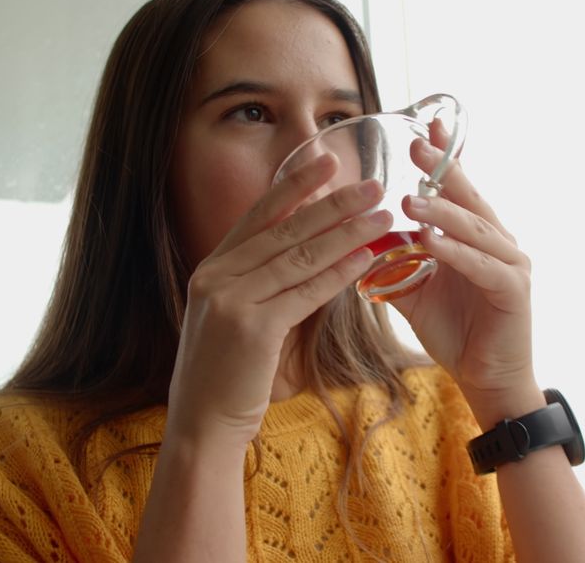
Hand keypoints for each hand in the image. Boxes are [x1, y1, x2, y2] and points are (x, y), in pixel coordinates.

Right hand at [168, 154, 390, 444]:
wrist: (202, 425)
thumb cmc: (229, 375)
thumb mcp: (245, 318)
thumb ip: (276, 286)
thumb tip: (326, 258)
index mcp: (213, 268)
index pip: (259, 215)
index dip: (294, 185)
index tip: (326, 159)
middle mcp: (217, 275)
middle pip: (285, 229)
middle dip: (333, 203)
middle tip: (373, 183)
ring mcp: (230, 300)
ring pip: (299, 256)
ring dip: (346, 233)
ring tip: (382, 215)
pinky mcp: (251, 328)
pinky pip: (304, 293)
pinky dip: (338, 274)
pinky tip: (366, 259)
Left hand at [389, 125, 539, 413]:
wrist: (486, 379)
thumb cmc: (455, 333)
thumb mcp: (414, 293)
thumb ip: (394, 264)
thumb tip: (358, 243)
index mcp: (475, 237)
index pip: (458, 189)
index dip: (444, 157)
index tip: (426, 123)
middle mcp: (497, 242)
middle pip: (469, 197)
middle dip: (443, 169)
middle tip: (417, 142)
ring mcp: (510, 263)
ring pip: (474, 228)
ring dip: (442, 213)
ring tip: (409, 200)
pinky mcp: (513, 290)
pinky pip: (481, 265)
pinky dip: (456, 253)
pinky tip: (431, 243)